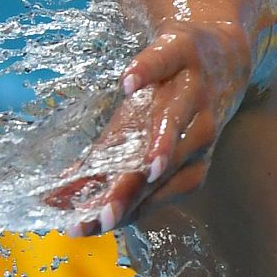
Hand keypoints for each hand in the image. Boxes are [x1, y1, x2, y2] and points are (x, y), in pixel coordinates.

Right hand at [49, 24, 250, 235]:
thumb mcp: (142, 138)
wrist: (225, 50)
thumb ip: (104, 170)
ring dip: (163, 143)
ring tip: (144, 167)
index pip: (151, 194)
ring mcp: (193, 90)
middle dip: (134, 192)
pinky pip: (167, 61)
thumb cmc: (176, 105)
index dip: (119, 211)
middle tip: (103, 215)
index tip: (82, 227)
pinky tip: (127, 82)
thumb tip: (51, 203)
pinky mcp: (185, 49)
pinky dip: (149, 71)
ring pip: (178, 120)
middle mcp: (196, 130)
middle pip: (165, 167)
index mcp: (186, 160)